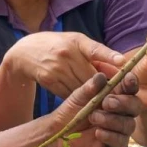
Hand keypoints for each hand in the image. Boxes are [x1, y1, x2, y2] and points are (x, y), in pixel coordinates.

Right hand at [5, 32, 121, 98]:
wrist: (25, 52)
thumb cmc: (57, 46)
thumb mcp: (75, 43)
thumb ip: (95, 55)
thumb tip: (119, 68)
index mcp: (76, 41)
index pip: (94, 48)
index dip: (108, 55)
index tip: (121, 62)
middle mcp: (66, 54)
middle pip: (91, 77)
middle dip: (104, 88)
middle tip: (118, 98)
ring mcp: (56, 68)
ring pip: (81, 88)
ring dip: (92, 97)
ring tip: (103, 104)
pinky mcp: (49, 80)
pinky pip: (68, 94)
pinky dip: (77, 99)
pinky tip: (83, 102)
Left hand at [49, 72, 141, 146]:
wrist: (58, 134)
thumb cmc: (70, 112)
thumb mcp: (78, 97)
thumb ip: (90, 87)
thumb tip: (102, 77)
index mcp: (115, 96)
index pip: (129, 89)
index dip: (131, 83)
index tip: (128, 80)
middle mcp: (121, 113)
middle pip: (135, 106)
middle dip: (123, 103)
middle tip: (107, 102)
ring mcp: (120, 130)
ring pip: (128, 124)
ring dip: (111, 120)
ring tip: (93, 118)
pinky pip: (120, 141)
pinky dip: (109, 136)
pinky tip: (97, 133)